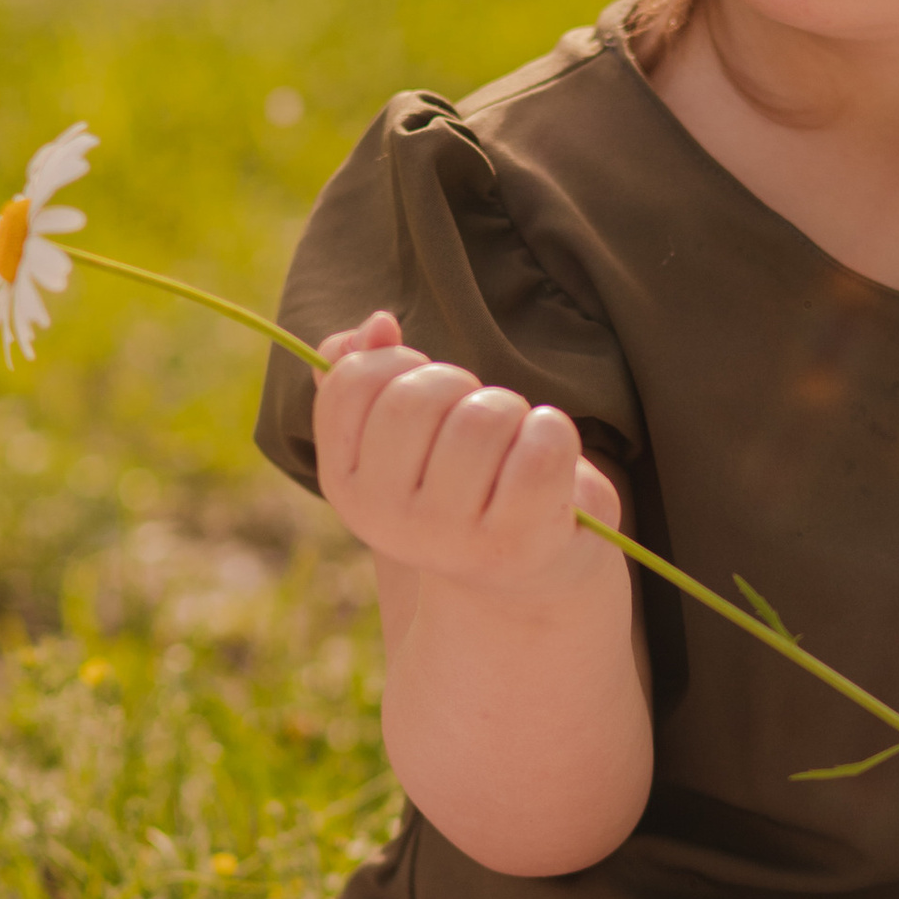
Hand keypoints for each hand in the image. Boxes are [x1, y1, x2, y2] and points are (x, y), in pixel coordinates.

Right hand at [311, 310, 615, 606]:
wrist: (521, 575)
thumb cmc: (464, 484)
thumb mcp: (404, 435)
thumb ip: (369, 374)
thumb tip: (379, 324)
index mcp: (344, 483)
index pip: (352, 381)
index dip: (400, 363)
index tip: (427, 392)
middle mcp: (385, 519)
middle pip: (418, 396)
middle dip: (460, 384)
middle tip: (478, 419)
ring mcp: (448, 538)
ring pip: (483, 418)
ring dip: (512, 410)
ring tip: (513, 444)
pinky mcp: (514, 544)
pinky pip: (540, 448)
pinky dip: (553, 434)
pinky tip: (549, 462)